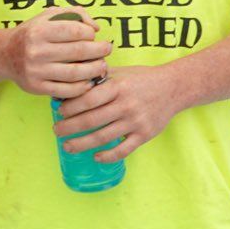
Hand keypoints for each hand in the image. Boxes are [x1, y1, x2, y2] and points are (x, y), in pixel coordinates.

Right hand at [1, 7, 111, 97]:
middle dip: (99, 51)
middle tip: (107, 49)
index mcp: (39, 30)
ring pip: (76, 73)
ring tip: (102, 65)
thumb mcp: (48, 16)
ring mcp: (37, 71)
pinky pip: (67, 90)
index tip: (93, 35)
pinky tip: (89, 81)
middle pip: (79, 52)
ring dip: (95, 70)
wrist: (5, 54)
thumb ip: (74, 14)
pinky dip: (83, 87)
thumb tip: (95, 28)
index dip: (90, 33)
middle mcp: (37, 51)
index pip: (75, 31)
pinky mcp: (37, 87)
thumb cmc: (33, 33)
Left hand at [52, 63, 182, 161]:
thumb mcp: (120, 72)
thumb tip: (71, 79)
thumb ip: (97, 75)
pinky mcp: (144, 135)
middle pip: (91, 120)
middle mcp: (125, 105)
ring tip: (67, 146)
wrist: (173, 88)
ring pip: (103, 137)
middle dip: (70, 127)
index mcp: (117, 87)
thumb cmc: (142, 79)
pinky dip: (108, 156)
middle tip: (56, 131)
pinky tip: (95, 157)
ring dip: (82, 144)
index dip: (70, 107)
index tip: (58, 111)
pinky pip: (123, 150)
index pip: (88, 99)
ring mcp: (135, 122)